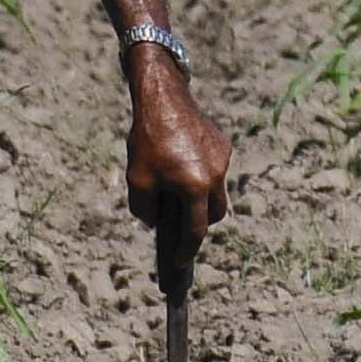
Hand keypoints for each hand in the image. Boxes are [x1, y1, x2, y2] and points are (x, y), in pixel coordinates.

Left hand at [127, 61, 233, 241]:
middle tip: (178, 228)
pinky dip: (201, 176)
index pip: (196, 231)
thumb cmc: (147, 140)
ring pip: (216, 191)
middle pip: (214, 214)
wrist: (162, 97)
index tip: (180, 264)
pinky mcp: (223, 144)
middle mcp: (216, 174)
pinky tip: (181, 170)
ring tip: (178, 198)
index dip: (186, 251)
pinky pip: (215, 170)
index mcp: (196, 186)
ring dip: (200, 199)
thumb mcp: (137, 181)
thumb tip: (157, 224)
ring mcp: (223, 159)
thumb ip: (146, 211)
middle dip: (198, 224)